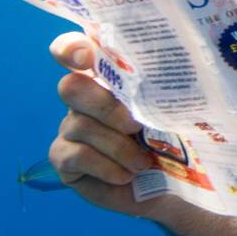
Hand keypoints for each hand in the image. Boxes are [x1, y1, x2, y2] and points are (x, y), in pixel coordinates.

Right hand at [48, 32, 158, 216]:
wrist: (169, 186)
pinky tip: (126, 176)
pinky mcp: (63, 158)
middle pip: (71, 87)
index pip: (76, 50)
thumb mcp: (173, 113)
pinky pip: (77, 155)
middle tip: (135, 126)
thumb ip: (160, 92)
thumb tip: (165, 78)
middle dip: (106, 107)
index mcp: (108, 77)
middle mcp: (83, 98)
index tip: (86, 57)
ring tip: (142, 163)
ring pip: (79, 125)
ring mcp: (70, 128)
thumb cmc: (173, 142)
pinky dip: (106, 167)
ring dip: (118, 147)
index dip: (72, 48)